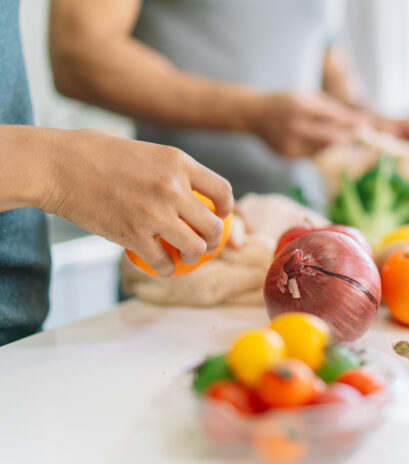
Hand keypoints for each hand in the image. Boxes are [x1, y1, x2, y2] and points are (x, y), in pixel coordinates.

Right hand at [38, 128, 233, 276]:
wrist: (57, 165)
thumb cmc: (95, 153)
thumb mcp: (146, 151)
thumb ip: (172, 171)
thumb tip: (193, 192)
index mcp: (178, 162)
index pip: (223, 191)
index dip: (226, 209)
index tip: (219, 216)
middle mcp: (172, 188)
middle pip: (214, 226)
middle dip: (213, 240)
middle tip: (204, 244)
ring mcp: (154, 214)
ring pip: (195, 248)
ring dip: (193, 257)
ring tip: (184, 256)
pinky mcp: (132, 235)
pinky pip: (163, 263)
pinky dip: (166, 269)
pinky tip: (162, 265)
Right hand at [249, 92, 369, 158]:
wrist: (254, 115)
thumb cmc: (286, 102)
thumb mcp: (307, 97)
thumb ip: (331, 108)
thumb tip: (358, 120)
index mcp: (301, 106)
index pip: (333, 116)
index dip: (352, 122)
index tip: (368, 124)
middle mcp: (295, 126)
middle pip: (330, 137)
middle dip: (348, 138)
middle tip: (363, 137)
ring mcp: (290, 143)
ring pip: (323, 148)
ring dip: (335, 145)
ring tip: (345, 139)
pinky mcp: (288, 155)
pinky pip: (311, 155)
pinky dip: (319, 149)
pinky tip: (317, 142)